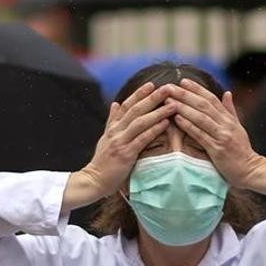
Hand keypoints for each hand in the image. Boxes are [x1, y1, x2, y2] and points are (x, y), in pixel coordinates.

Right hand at [71, 82, 176, 203]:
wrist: (94, 180)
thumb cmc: (102, 161)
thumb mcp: (105, 137)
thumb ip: (112, 120)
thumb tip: (115, 103)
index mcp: (112, 127)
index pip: (126, 106)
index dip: (139, 94)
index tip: (151, 85)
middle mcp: (116, 131)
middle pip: (135, 110)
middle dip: (152, 98)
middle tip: (167, 89)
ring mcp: (120, 142)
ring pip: (140, 122)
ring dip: (157, 112)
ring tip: (172, 105)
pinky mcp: (126, 154)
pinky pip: (142, 139)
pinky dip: (153, 130)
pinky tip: (164, 123)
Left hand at [168, 79, 265, 195]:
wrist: (251, 170)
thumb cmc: (242, 151)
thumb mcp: (238, 128)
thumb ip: (230, 111)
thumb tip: (227, 93)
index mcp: (229, 119)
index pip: (212, 99)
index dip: (197, 89)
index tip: (183, 81)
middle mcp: (226, 125)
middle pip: (204, 105)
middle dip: (185, 95)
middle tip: (169, 87)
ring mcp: (222, 137)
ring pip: (201, 118)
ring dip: (184, 108)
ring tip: (169, 101)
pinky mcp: (217, 150)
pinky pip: (201, 135)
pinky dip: (189, 126)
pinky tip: (177, 119)